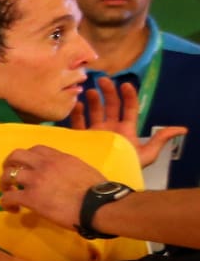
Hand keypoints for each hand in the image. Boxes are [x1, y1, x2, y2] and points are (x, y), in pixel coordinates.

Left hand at [0, 145, 107, 228]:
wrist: (98, 205)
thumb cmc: (99, 191)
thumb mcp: (84, 169)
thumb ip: (70, 168)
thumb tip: (67, 176)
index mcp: (59, 158)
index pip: (37, 149)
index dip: (28, 157)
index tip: (28, 166)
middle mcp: (44, 165)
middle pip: (16, 155)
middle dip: (9, 164)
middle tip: (9, 175)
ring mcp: (35, 180)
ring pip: (7, 175)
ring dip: (4, 184)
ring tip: (8, 193)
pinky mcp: (30, 197)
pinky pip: (8, 197)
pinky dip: (6, 203)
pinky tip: (13, 209)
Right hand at [70, 77, 185, 166]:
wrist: (104, 180)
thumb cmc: (126, 167)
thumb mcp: (147, 154)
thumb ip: (161, 139)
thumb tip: (183, 129)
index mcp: (126, 129)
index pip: (130, 108)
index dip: (128, 95)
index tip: (125, 84)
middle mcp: (110, 128)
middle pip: (110, 105)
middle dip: (107, 91)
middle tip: (102, 80)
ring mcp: (95, 133)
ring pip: (93, 111)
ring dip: (92, 99)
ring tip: (89, 91)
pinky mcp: (81, 138)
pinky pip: (77, 123)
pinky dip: (76, 113)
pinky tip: (77, 105)